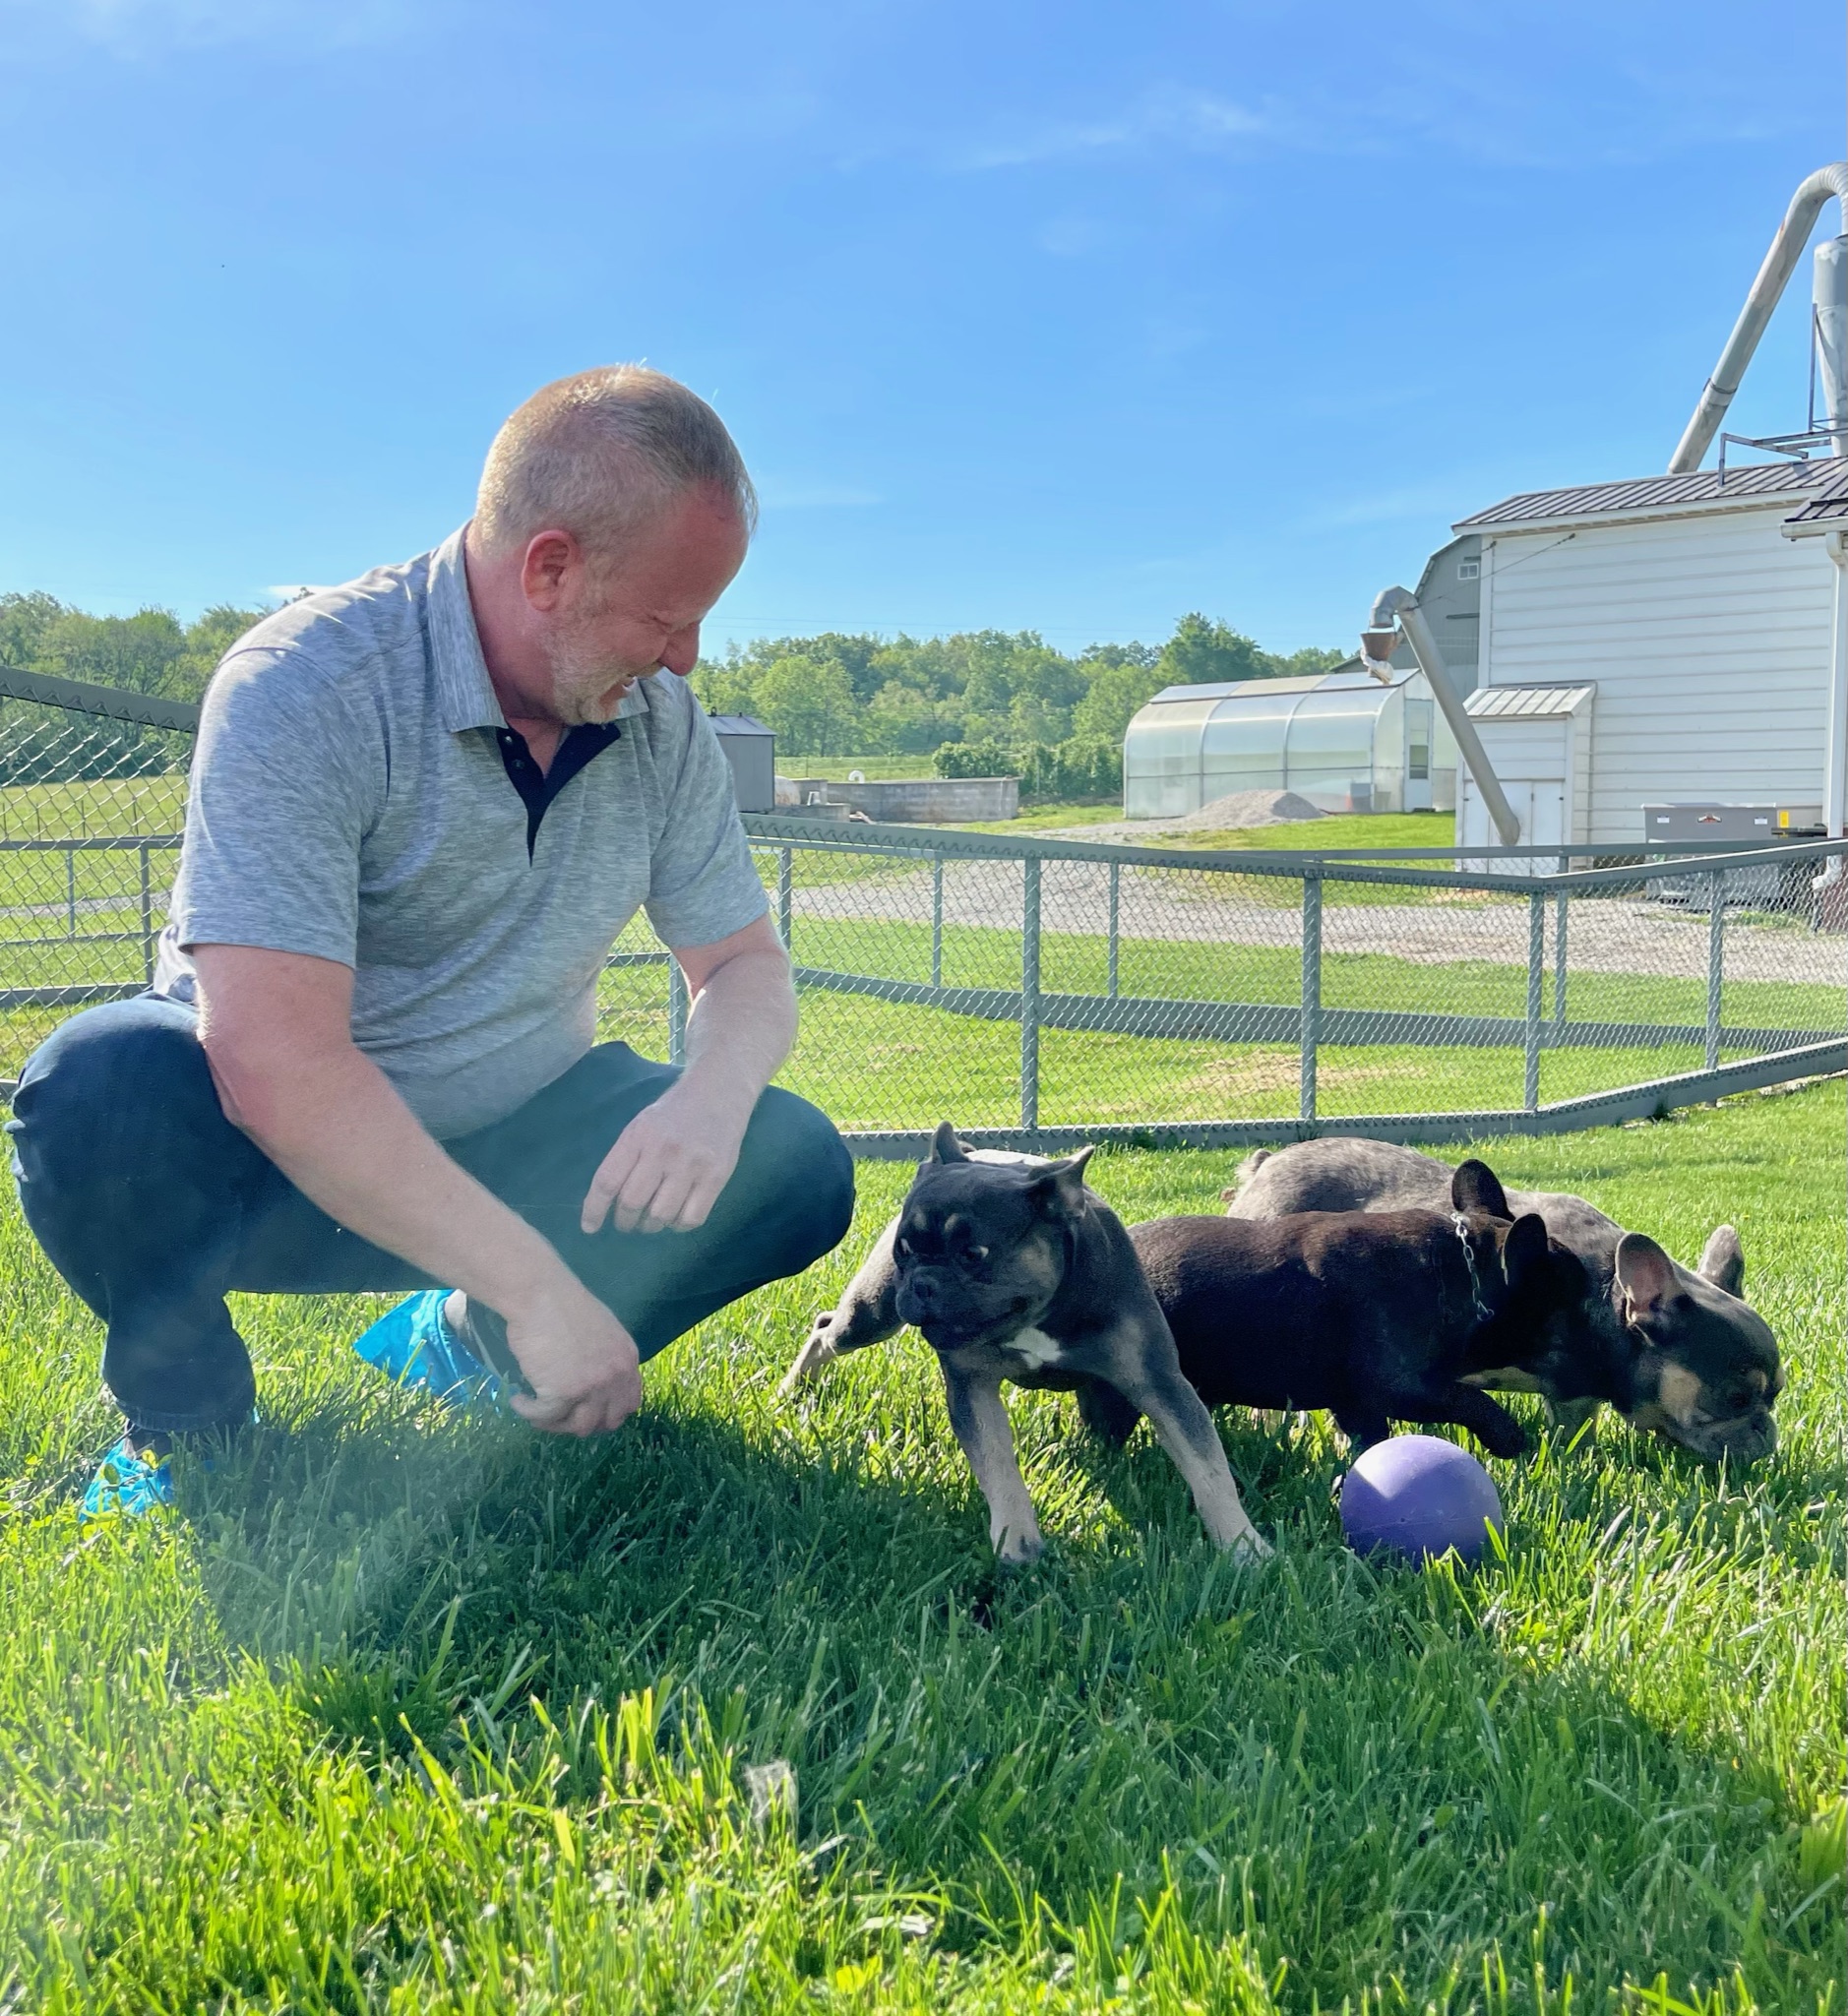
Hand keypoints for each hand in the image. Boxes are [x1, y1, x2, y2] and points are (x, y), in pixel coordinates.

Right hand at [502, 1275, 643, 1435]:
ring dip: (555, 1423)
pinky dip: (527, 1411)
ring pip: (578, 1426)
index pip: (629, 1404)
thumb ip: (605, 1358)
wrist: (540, 1295)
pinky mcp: (562, 1393)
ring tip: (536, 1410)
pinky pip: (544, 1416)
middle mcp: (615, 1376)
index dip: (609, 1414)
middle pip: (606, 1421)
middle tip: (559, 1415)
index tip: (587, 1412)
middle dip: (582, 1422)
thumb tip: (592, 1381)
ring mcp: (591, 1387)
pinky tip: (518, 1399)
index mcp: (627, 1359)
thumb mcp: (602, 1330)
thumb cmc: (563, 1304)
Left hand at [581, 1077, 750, 1235]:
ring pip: (661, 1216)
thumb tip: (608, 1202)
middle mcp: (663, 1151)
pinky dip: (678, 1225)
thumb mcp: (641, 1126)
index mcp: (638, 1136)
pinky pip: (691, 1218)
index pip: (608, 1181)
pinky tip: (676, 1216)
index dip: (595, 1209)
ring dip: (651, 1226)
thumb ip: (625, 1159)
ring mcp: (692, 1165)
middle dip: (625, 1221)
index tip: (590, 1227)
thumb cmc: (673, 1113)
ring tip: (652, 1220)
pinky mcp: (716, 1177)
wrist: (718, 1093)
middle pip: (632, 1203)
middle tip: (627, 1222)